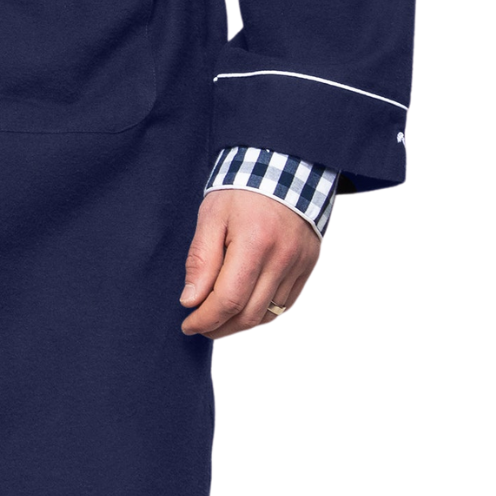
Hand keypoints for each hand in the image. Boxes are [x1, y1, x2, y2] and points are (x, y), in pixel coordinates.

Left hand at [179, 186, 319, 337]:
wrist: (283, 167)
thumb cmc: (242, 189)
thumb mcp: (211, 216)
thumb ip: (201, 260)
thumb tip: (191, 300)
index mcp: (255, 243)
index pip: (228, 299)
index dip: (205, 319)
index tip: (188, 324)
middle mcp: (282, 258)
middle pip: (249, 314)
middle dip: (220, 327)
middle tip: (199, 326)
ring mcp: (299, 263)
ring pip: (269, 313)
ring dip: (240, 324)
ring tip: (219, 320)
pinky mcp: (307, 265)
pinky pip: (285, 303)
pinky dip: (262, 312)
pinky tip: (244, 308)